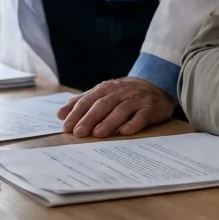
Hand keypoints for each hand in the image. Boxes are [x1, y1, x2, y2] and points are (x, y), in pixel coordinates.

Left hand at [57, 78, 173, 137]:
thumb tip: (61, 113)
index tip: (66, 126)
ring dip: (109, 122)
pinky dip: (133, 124)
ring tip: (98, 134)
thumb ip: (83, 102)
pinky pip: (141, 116)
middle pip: (102, 104)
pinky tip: (124, 132)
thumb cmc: (125, 94)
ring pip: (121, 110)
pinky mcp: (150, 108)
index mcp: (106, 88)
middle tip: (78, 133)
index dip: (77, 113)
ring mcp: (136, 100)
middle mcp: (120, 92)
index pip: (88, 100)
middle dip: (89, 118)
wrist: (157, 86)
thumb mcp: (104, 93)